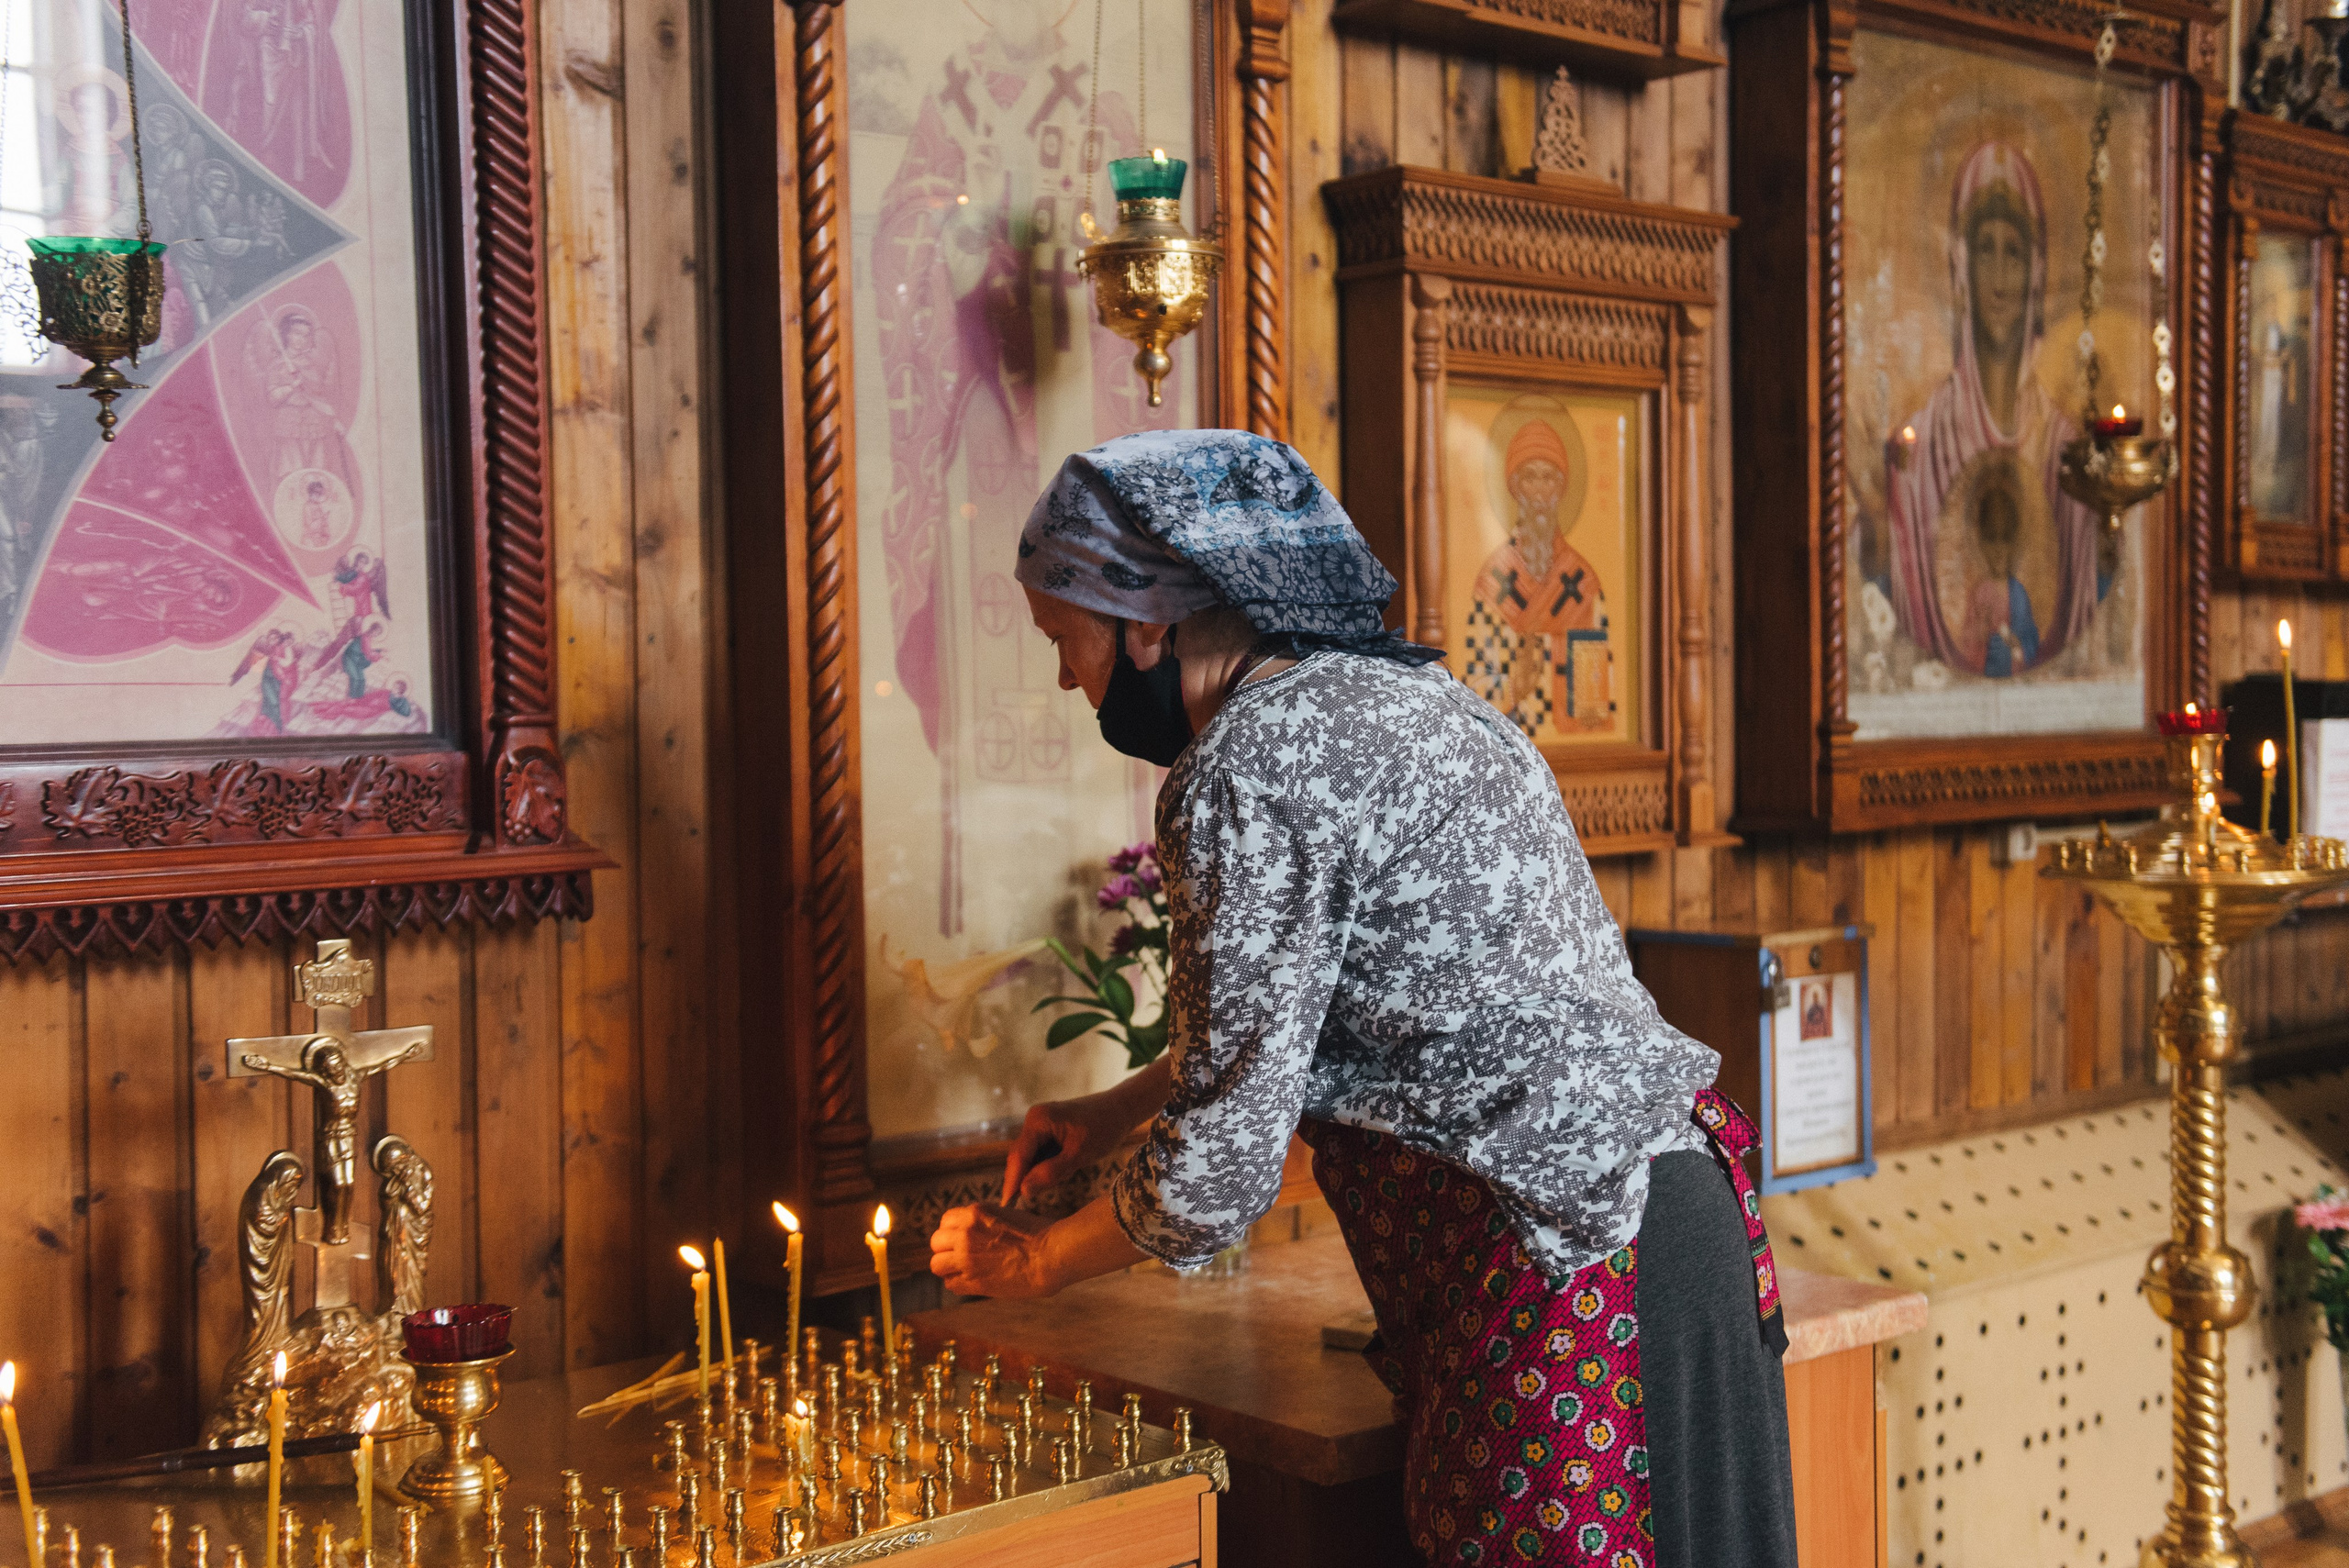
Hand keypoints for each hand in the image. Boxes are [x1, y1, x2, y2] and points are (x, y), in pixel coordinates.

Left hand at [928, 1203, 1057, 1297]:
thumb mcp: (1007, 1214)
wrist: (1051, 1255)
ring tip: (963, 1270)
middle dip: (946, 1249)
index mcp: (974, 1214)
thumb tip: (974, 1230)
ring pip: (937, 1265)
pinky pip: (951, 1284)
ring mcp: (967, 1259)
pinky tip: (973, 1281)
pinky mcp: (973, 1282)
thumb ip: (985, 1222)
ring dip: (948, 1268)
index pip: (945, 1221)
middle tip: (961, 1255)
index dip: (952, 1231)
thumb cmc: (1038, 1233)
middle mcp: (965, 1234)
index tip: (961, 1238)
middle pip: (936, 1242)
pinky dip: (959, 1284)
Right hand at [1001, 1091, 1130, 1204]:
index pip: (1018, 1157)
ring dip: (1041, 1173)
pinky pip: (1041, 1153)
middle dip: (1028, 1178)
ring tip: (1066, 1174)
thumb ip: (1051, 1173)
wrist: (1122, 1108)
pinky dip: (1049, 1166)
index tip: (1007, 1206)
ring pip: (1032, 1158)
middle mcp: (1034, 1120)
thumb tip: (1024, 1190)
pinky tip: (1067, 1168)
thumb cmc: (1104, 1128)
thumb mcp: (1079, 1155)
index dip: (1012, 1183)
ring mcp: (1040, 1124)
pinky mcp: (1048, 1130)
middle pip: (1022, 1157)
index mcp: (1038, 1121)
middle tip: (1033, 1200)